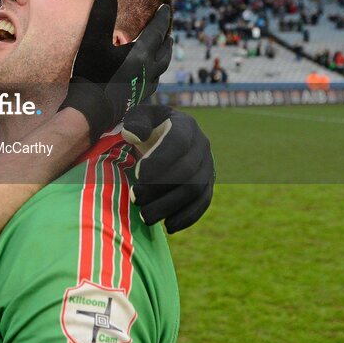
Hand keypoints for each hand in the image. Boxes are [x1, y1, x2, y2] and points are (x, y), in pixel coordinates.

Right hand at [60, 0, 172, 142]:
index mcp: (141, 53)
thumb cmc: (92, 74)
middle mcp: (148, 69)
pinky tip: (147, 75)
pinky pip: (153, 82)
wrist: (91, 111)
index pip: (157, 31)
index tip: (165, 8)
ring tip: (162, 51)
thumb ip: (101, 15)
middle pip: (164, 51)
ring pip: (161, 68)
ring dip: (164, 56)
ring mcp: (144, 86)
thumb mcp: (93, 40)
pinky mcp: (137, 99)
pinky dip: (155, 72)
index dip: (161, 18)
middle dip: (167, 39)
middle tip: (168, 32)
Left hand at [120, 104, 213, 233]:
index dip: (160, 160)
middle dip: (159, 188)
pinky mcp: (208, 184)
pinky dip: (187, 217)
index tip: (138, 174)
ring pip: (195, 190)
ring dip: (170, 206)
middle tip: (135, 198)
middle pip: (186, 171)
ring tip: (145, 216)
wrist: (165, 134)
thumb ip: (136, 121)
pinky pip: (203, 203)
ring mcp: (208, 166)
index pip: (177, 143)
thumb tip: (136, 135)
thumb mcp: (139, 116)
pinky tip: (168, 226)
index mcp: (186, 125)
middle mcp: (202, 145)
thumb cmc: (147, 126)